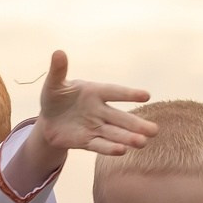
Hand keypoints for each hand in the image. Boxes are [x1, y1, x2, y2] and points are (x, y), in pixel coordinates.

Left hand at [33, 51, 157, 158]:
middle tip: (154, 130)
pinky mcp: (87, 142)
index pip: (114, 92)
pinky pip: (100, 145)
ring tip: (143, 142)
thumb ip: (58, 71)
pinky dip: (109, 148)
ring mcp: (95, 127)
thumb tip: (58, 52)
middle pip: (121, 118)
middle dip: (136, 124)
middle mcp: (99, 110)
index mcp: (95, 92)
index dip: (129, 94)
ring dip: (128, 138)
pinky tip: (122, 151)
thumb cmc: (54, 98)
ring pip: (115, 133)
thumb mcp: (54, 84)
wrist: (48, 121)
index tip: (146, 95)